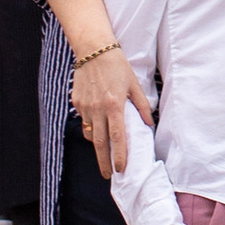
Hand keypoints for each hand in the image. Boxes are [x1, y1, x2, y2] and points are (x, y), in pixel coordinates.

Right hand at [70, 45, 154, 176]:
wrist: (93, 49)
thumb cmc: (117, 65)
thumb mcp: (134, 84)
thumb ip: (142, 105)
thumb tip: (148, 123)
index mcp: (114, 105)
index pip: (117, 137)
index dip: (119, 155)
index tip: (121, 168)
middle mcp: (97, 109)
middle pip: (99, 143)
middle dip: (104, 162)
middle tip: (108, 175)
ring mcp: (85, 106)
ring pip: (89, 133)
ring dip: (97, 146)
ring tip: (104, 154)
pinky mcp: (76, 102)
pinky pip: (83, 121)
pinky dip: (90, 128)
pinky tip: (96, 128)